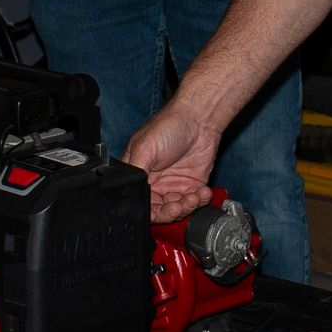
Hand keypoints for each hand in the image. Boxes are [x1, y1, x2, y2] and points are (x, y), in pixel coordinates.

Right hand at [124, 106, 221, 222]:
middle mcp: (156, 184)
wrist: (199, 119)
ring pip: (178, 209)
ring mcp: (175, 185)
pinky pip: (195, 201)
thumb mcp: (143, 148)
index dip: (151, 211)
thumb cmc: (169, 125)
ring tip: (193, 197)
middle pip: (160, 211)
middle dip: (170, 212)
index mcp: (140, 176)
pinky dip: (199, 201)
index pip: (141, 204)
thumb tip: (130, 193)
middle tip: (178, 206)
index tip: (161, 209)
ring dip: (186, 208)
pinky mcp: (193, 184)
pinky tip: (202, 194)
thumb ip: (136, 174)